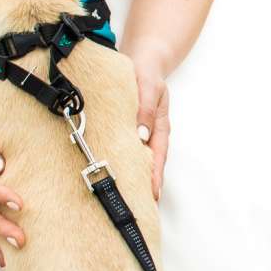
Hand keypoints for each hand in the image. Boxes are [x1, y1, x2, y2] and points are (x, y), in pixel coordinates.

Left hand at [129, 48, 171, 200]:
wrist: (143, 62)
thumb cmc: (147, 74)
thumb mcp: (149, 87)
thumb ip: (145, 109)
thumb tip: (141, 135)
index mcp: (158, 127)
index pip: (157, 157)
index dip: (155, 177)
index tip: (152, 195)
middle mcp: (150, 134)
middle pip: (149, 164)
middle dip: (145, 186)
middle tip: (139, 208)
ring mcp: (139, 134)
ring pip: (137, 160)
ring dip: (133, 178)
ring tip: (126, 199)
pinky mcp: (127, 131)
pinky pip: (125, 151)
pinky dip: (121, 163)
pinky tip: (112, 175)